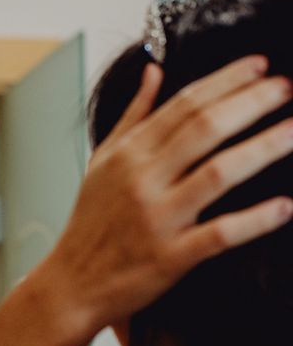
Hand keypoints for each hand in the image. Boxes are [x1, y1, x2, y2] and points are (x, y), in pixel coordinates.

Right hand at [39, 55, 292, 331]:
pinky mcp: (170, 256)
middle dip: (252, 102)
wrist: (73, 280)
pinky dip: (255, 220)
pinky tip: (286, 206)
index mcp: (127, 154)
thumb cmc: (91, 221)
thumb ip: (132, 115)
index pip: (182, 104)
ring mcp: (157, 218)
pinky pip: (220, 234)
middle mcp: (141, 180)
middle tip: (286, 87)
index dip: (226, 80)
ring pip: (218, 173)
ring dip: (264, 148)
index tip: (259, 65)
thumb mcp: (102, 160)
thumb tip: (153, 70)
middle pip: (204, 128)